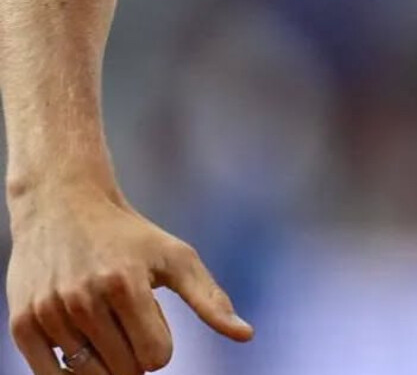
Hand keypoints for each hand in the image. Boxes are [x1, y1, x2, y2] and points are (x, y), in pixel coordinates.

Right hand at [6, 183, 252, 373]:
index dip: (159, 347)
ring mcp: (49, 312)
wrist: (64, 205)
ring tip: (100, 323)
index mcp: (126, 283)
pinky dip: (68, 371)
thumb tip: (247, 336)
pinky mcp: (21, 325)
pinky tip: (77, 340)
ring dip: (101, 360)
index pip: (155, 358)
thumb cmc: (129, 236)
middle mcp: (84, 298)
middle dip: (132, 354)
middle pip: (124, 372)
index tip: (151, 320)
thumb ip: (210, 299)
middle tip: (124, 320)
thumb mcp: (175, 257)